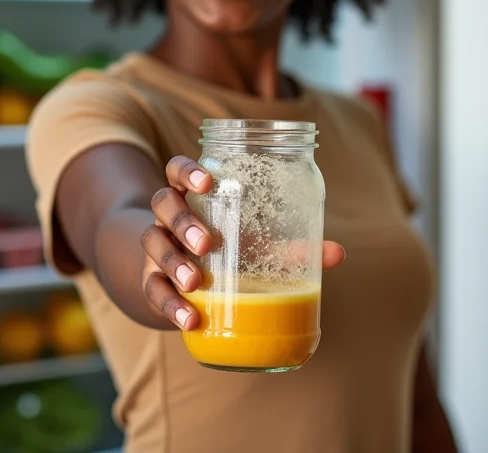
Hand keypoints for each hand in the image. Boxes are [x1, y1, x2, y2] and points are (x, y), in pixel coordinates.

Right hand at [140, 156, 345, 330]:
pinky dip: (170, 305)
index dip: (188, 171)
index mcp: (193, 196)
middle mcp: (168, 217)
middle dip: (183, 220)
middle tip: (207, 242)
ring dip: (173, 261)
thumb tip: (336, 253)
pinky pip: (152, 289)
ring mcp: (156, 248)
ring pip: (152, 242)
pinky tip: (191, 318)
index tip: (209, 181)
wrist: (181, 282)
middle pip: (163, 202)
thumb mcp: (252, 243)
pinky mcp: (151, 281)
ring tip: (195, 282)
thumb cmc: (224, 250)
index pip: (178, 169)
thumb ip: (290, 247)